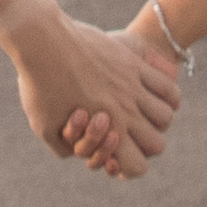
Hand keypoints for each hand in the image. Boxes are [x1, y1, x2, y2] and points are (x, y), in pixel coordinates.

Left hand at [5, 0, 180, 177]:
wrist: (43, 40)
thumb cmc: (38, 85)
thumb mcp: (43, 127)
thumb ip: (63, 147)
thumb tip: (76, 154)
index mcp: (105, 130)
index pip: (138, 167)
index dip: (129, 167)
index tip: (116, 155)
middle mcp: (125, 111)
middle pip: (157, 144)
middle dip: (145, 145)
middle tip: (128, 134)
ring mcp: (132, 85)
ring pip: (166, 115)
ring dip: (157, 119)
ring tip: (142, 114)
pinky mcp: (133, 63)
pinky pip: (168, 86)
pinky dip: (168, 96)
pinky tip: (154, 94)